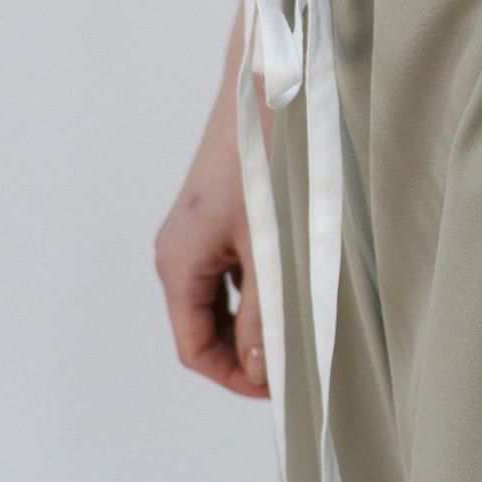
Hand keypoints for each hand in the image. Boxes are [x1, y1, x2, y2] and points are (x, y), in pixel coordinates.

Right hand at [154, 70, 272, 397]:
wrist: (267, 92)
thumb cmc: (270, 166)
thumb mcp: (273, 250)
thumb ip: (267, 313)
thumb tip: (262, 368)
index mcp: (180, 264)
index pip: (197, 348)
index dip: (237, 377)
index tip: (281, 389)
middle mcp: (180, 253)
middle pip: (206, 329)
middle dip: (247, 354)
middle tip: (296, 365)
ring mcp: (199, 235)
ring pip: (222, 303)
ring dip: (258, 324)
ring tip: (301, 332)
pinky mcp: (220, 219)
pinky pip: (233, 275)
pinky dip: (260, 293)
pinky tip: (296, 292)